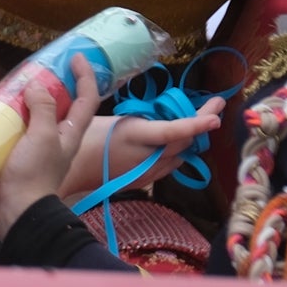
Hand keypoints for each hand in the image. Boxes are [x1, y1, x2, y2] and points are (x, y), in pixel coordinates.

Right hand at [0, 57, 103, 237]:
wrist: (14, 212)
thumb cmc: (34, 174)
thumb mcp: (43, 137)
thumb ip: (42, 108)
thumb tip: (34, 85)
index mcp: (68, 133)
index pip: (86, 99)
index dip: (85, 76)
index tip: (75, 56)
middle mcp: (51, 137)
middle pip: (49, 103)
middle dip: (36, 86)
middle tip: (20, 76)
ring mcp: (29, 146)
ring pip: (21, 114)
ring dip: (8, 100)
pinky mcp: (9, 154)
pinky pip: (1, 129)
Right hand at [61, 96, 223, 204]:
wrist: (70, 171)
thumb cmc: (83, 137)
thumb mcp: (110, 119)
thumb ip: (142, 120)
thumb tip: (167, 113)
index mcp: (134, 137)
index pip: (173, 131)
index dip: (196, 123)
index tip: (216, 113)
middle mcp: (145, 158)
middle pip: (183, 142)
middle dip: (201, 123)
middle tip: (214, 104)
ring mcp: (146, 174)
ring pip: (179, 155)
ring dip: (188, 139)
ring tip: (196, 118)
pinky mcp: (144, 182)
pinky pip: (168, 165)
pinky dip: (174, 151)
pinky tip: (172, 141)